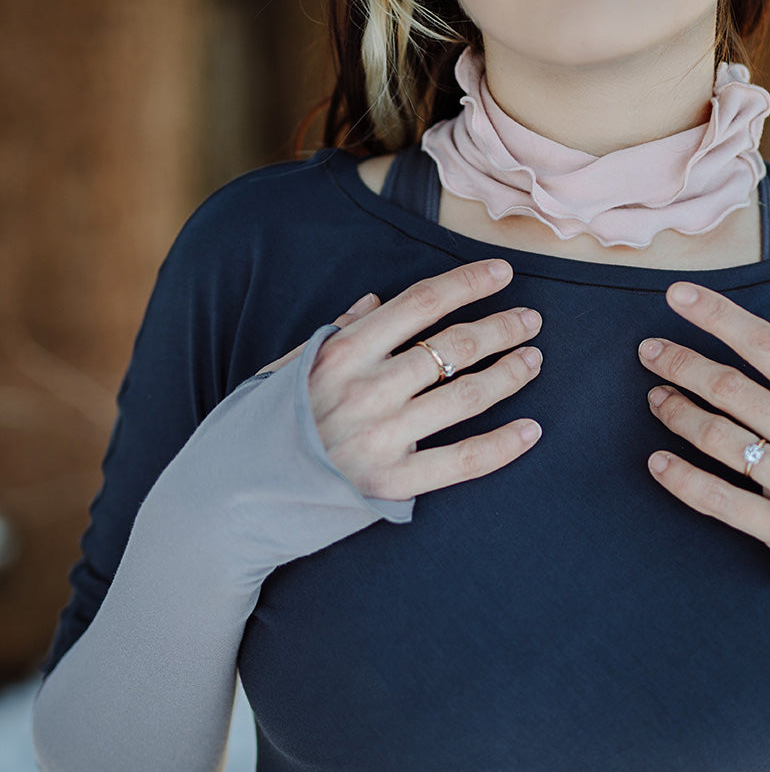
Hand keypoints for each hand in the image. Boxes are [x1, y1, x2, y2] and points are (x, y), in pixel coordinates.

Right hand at [264, 259, 542, 502]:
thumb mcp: (289, 366)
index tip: (503, 272)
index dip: (468, 283)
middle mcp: (366, 390)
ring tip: (533, 360)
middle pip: (454, 346)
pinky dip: (504, 445)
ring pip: (467, 396)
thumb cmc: (264, 427)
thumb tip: (379, 299)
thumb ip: (337, 332)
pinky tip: (533, 429)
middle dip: (501, 327)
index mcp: (342, 352)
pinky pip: (464, 461)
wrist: (234, 499)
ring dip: (510, 373)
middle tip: (531, 320)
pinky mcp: (392, 485)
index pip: (420, 303)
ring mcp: (382, 439)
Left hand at [638, 281, 769, 557]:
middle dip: (682, 363)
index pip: (768, 348)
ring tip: (655, 398)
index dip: (719, 317)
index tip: (679, 295)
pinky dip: (682, 480)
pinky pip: (720, 501)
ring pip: (720, 440)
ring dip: (679, 414)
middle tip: (648, 350)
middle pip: (732, 390)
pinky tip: (656, 462)